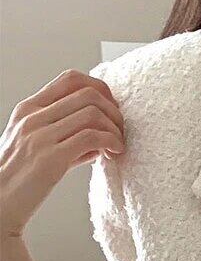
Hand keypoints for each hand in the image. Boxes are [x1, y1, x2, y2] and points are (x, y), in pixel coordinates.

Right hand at [0, 69, 124, 240]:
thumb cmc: (20, 181)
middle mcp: (33, 117)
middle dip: (114, 111)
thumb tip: (97, 141)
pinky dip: (111, 143)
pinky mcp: (51, 159)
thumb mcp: (35, 148)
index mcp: (28, 109)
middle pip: (88, 94)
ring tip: (118, 146)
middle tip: (120, 131)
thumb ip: (64, 139)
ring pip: (93, 113)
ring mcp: (41, 137)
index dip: (100, 90)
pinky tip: (114, 154)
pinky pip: (92, 138)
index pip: (71, 80)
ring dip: (115, 129)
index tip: (112, 111)